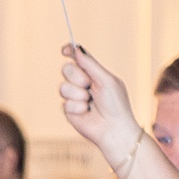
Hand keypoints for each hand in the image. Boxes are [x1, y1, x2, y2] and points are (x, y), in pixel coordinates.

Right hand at [60, 44, 143, 166]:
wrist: (113, 128)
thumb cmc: (116, 104)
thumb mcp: (106, 80)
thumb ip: (91, 65)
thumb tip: (77, 50)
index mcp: (94, 73)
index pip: (78, 59)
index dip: (70, 52)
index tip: (65, 50)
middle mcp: (83, 84)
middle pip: (66, 69)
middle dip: (76, 76)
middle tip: (88, 84)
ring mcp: (75, 97)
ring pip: (62, 87)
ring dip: (77, 94)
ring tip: (89, 102)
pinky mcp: (69, 110)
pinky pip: (64, 103)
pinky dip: (76, 107)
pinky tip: (86, 112)